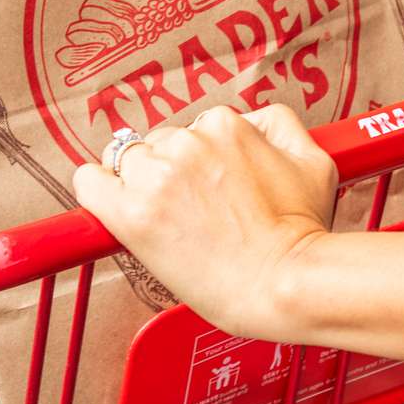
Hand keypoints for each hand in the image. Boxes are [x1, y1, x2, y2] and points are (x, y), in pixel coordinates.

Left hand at [73, 105, 336, 340]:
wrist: (285, 284)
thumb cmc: (302, 232)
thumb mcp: (314, 159)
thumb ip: (279, 124)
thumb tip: (251, 119)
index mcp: (225, 125)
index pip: (196, 129)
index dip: (205, 161)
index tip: (212, 187)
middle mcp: (188, 143)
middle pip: (162, 143)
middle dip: (174, 170)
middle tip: (196, 209)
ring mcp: (157, 178)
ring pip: (129, 161)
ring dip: (142, 183)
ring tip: (169, 218)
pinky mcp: (131, 215)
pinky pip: (90, 182)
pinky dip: (96, 190)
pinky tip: (111, 206)